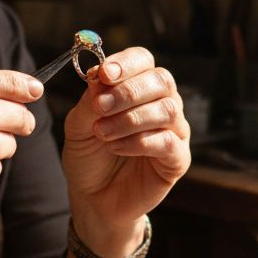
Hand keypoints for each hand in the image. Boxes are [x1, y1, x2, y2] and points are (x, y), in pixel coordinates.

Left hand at [62, 47, 191, 246]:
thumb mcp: (79, 125)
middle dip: (128, 91)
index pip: (143, 60)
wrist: (94, 198)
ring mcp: (174, 132)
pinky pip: (168, 142)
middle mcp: (162, 104)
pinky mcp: (177, 160)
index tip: (105, 74)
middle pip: (161, 80)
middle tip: (99, 107)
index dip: (126, 63)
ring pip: (167, 110)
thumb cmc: (89, 156)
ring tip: (102, 133)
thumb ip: (90, 101)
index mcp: (139, 87)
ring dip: (130, 119)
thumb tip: (101, 75)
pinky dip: (138, 142)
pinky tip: (115, 148)